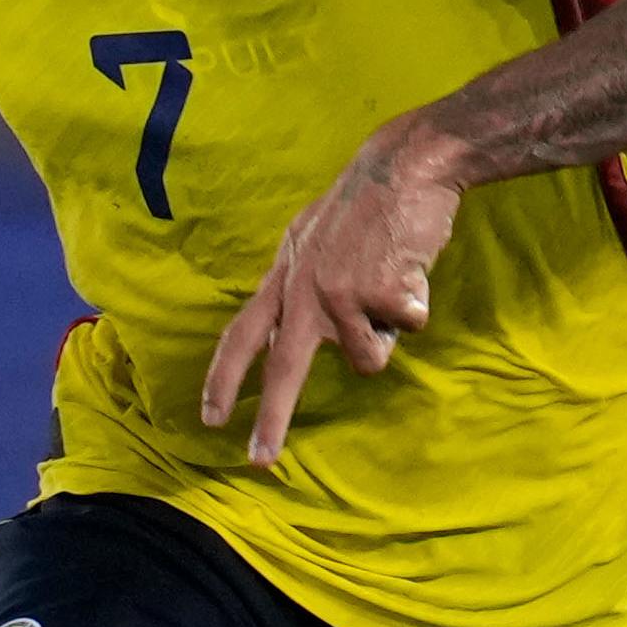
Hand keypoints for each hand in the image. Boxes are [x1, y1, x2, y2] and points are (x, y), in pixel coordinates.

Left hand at [201, 116, 461, 465]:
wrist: (404, 165)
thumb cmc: (362, 205)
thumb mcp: (308, 241)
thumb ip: (295, 286)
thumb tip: (282, 335)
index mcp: (282, 280)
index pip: (241, 336)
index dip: (224, 378)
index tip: (210, 418)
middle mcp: (302, 292)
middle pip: (282, 370)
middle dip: (271, 421)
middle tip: (258, 460)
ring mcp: (341, 295)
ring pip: (368, 358)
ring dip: (385, 333)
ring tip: (390, 284)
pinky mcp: (381, 295)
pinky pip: (408, 328)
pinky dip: (417, 306)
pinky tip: (411, 269)